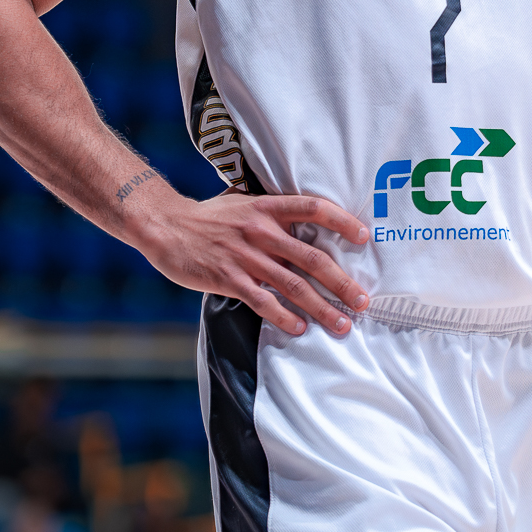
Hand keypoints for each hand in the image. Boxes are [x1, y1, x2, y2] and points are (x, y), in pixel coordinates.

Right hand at [137, 187, 369, 336]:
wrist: (167, 226)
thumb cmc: (210, 216)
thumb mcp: (244, 202)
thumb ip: (273, 212)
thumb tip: (307, 221)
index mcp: (267, 207)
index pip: (313, 208)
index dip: (342, 221)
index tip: (364, 237)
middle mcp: (261, 230)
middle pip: (312, 257)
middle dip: (341, 282)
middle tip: (363, 300)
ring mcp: (246, 256)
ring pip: (293, 285)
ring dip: (321, 307)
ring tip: (342, 324)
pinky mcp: (229, 279)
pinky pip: (263, 302)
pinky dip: (284, 317)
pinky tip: (300, 328)